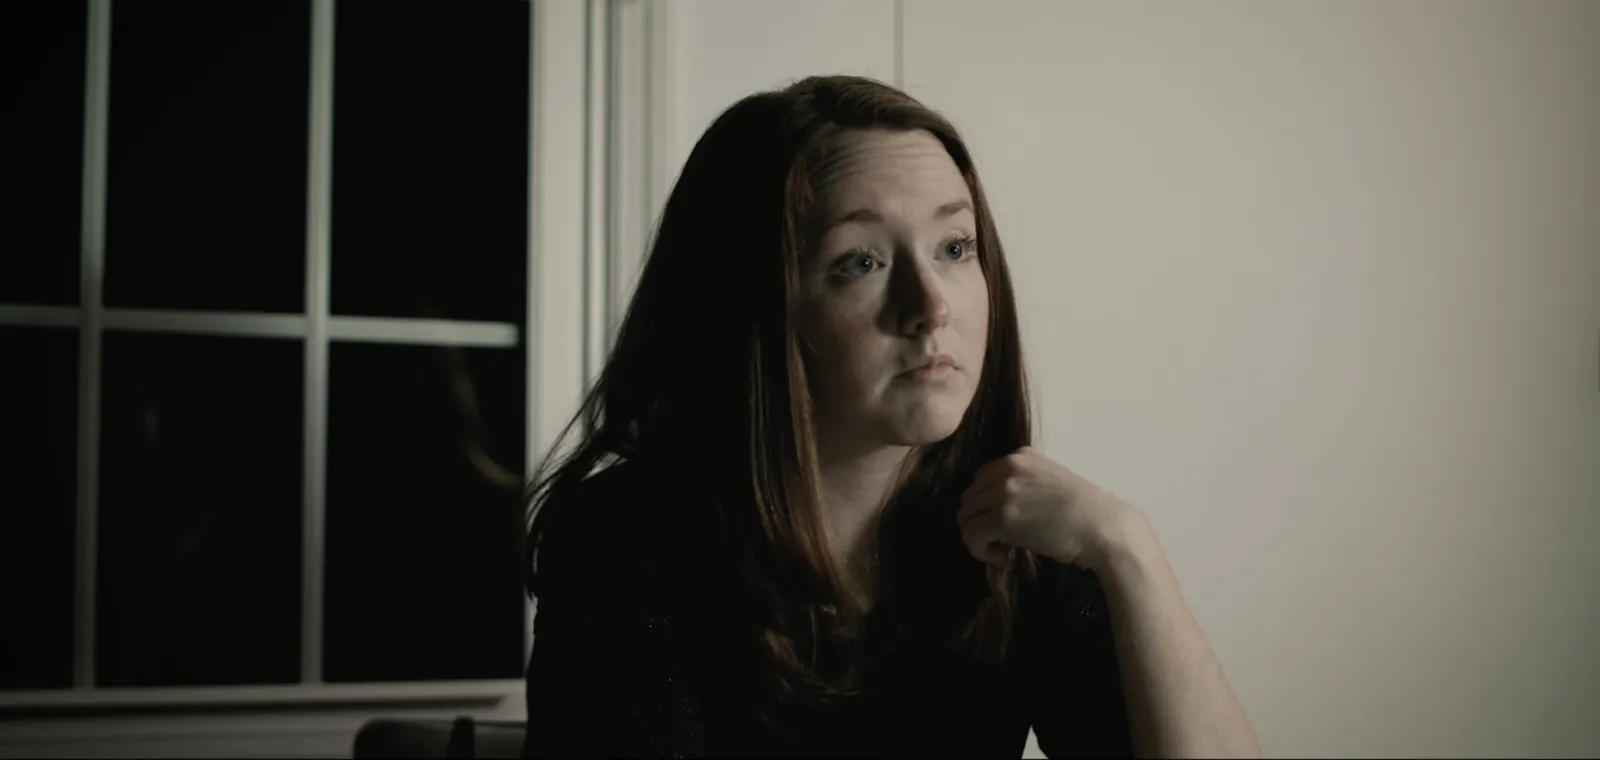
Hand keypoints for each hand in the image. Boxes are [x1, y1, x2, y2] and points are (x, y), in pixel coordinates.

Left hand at [956, 446, 1152, 570]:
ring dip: (978, 539)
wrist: (1103, 527)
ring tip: (1001, 551)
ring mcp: (1004, 491)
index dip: (985, 507)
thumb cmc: (1083, 511)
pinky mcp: (1004, 518)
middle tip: (1000, 542)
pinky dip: (980, 551)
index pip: (979, 480)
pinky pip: (971, 536)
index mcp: (1018, 456)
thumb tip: (992, 507)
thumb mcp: (1048, 481)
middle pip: (968, 499)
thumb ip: (1021, 483)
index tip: (1003, 525)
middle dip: (979, 523)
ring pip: (965, 518)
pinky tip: (1002, 559)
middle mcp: (1007, 467)